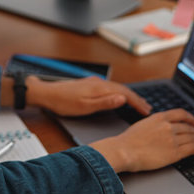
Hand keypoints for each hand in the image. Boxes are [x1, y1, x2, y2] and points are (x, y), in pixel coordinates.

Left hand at [28, 75, 151, 116]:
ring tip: (137, 103)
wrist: (46, 94)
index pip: (125, 94)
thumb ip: (104, 103)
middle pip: (123, 89)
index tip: (146, 111)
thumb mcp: (85, 107)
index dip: (137, 102)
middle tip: (147, 108)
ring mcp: (93, 82)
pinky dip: (119, 93)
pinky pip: (109, 87)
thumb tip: (122, 98)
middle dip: (136, 98)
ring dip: (128, 95)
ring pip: (116, 88)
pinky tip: (119, 97)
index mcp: (99, 88)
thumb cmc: (63, 102)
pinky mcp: (89, 84)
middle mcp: (98, 82)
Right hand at [90, 109, 193, 172]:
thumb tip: (162, 128)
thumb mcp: (142, 125)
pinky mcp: (174, 152)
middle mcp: (168, 126)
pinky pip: (192, 148)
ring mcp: (172, 139)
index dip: (191, 118)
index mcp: (159, 118)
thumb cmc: (128, 140)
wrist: (125, 151)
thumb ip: (155, 124)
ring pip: (193, 137)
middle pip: (189, 127)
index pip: (181, 114)